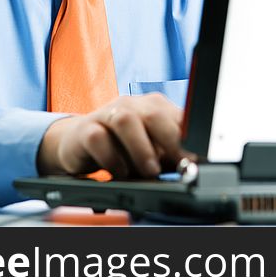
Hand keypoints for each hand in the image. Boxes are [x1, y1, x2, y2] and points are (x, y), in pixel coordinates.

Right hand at [36, 93, 193, 177]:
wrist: (78, 141)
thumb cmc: (120, 145)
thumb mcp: (150, 149)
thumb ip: (170, 154)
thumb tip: (192, 166)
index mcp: (153, 106)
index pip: (176, 115)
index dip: (190, 137)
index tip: (197, 158)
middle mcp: (131, 105)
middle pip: (153, 113)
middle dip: (170, 140)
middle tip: (178, 164)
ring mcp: (107, 114)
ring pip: (126, 121)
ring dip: (141, 148)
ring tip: (150, 171)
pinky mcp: (85, 129)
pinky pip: (98, 138)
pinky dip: (111, 157)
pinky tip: (120, 172)